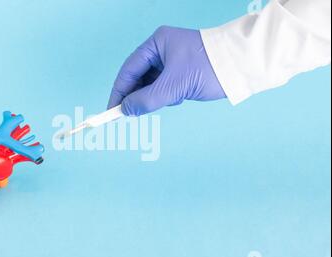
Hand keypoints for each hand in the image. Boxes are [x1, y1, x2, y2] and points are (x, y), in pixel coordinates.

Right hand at [108, 26, 226, 115]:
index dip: (119, 91)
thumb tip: (126, 110)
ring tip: (168, 100)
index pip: (129, 69)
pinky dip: (166, 97)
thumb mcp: (174, 85)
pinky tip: (178, 98)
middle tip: (130, 114)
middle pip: (138, 77)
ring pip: (151, 85)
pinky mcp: (181, 72)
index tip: (112, 109)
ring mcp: (172, 61)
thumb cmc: (209, 67)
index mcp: (157, 43)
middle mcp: (162, 50)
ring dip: (154, 97)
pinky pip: (164, 88)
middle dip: (137, 95)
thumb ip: (146, 100)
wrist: (243, 65)